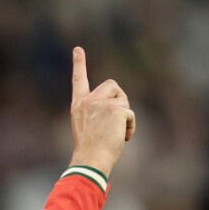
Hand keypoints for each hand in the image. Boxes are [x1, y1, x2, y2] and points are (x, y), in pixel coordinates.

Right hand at [68, 47, 135, 177]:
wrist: (90, 160)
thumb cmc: (91, 151)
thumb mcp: (87, 128)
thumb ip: (97, 113)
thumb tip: (120, 110)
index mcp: (78, 106)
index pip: (79, 80)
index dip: (79, 64)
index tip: (78, 49)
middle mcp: (88, 101)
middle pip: (112, 85)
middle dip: (119, 100)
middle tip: (116, 121)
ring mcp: (101, 103)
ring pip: (123, 99)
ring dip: (125, 115)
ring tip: (116, 133)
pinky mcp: (115, 109)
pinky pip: (130, 113)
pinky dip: (130, 126)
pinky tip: (122, 137)